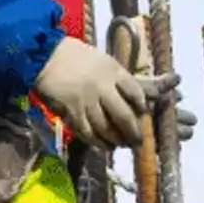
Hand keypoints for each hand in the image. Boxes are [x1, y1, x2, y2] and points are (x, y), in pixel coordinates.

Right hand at [35, 37, 179, 148]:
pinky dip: (97, 142)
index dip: (142, 106)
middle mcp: (102, 87)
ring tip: (121, 145)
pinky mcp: (72, 112)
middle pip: (124, 116)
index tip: (144, 114)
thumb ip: (123, 78)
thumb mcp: (105, 61)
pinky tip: (103, 145)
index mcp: (113, 71)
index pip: (136, 93)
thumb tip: (158, 86)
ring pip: (107, 129)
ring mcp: (86, 101)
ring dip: (116, 140)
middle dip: (134, 132)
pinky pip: (88, 133)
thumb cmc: (77, 58)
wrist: (45, 57)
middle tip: (139, 142)